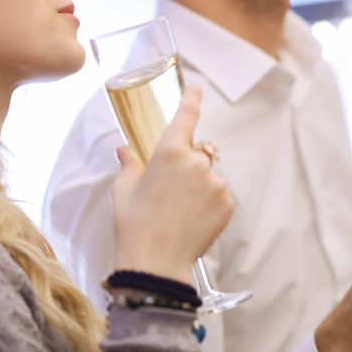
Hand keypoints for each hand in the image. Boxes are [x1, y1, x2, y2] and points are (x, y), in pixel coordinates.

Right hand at [111, 85, 232, 282]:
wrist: (155, 263)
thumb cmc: (134, 224)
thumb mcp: (124, 190)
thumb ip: (129, 164)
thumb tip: (124, 150)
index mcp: (169, 152)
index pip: (185, 117)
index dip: (191, 100)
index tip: (197, 88)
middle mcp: (196, 162)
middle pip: (196, 153)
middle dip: (187, 164)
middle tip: (169, 190)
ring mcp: (215, 184)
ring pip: (208, 176)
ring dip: (198, 186)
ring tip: (178, 211)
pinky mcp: (227, 205)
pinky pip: (218, 196)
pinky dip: (208, 203)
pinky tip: (190, 220)